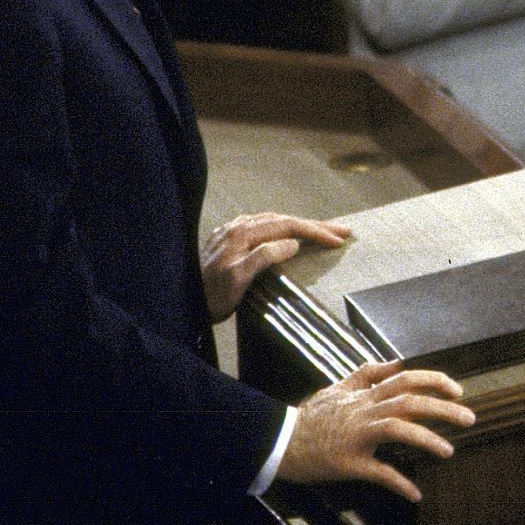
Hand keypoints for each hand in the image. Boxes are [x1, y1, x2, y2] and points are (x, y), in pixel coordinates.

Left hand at [200, 211, 349, 322]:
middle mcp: (238, 227)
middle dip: (315, 225)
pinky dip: (282, 229)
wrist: (181, 303)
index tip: (338, 240)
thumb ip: (264, 256)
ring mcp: (232, 233)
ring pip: (274, 222)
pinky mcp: (228, 242)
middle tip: (343, 231)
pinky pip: (262, 228)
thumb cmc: (209, 297)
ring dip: (300, 225)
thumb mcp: (238, 279)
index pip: (288, 225)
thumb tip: (292, 243)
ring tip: (321, 230)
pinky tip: (285, 234)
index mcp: (243, 233)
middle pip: (284, 220)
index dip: (315, 231)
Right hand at [278, 360, 474, 502]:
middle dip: (443, 408)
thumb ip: (367, 374)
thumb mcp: (337, 387)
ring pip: (398, 429)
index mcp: (363, 395)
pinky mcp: (347, 463)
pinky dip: (399, 483)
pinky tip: (416, 494)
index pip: (405, 378)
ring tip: (449, 451)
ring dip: (427, 439)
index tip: (457, 390)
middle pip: (409, 401)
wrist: (278, 442)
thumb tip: (396, 361)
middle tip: (469, 418)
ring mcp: (356, 436)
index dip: (434, 380)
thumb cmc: (309, 417)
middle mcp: (363, 410)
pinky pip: (378, 472)